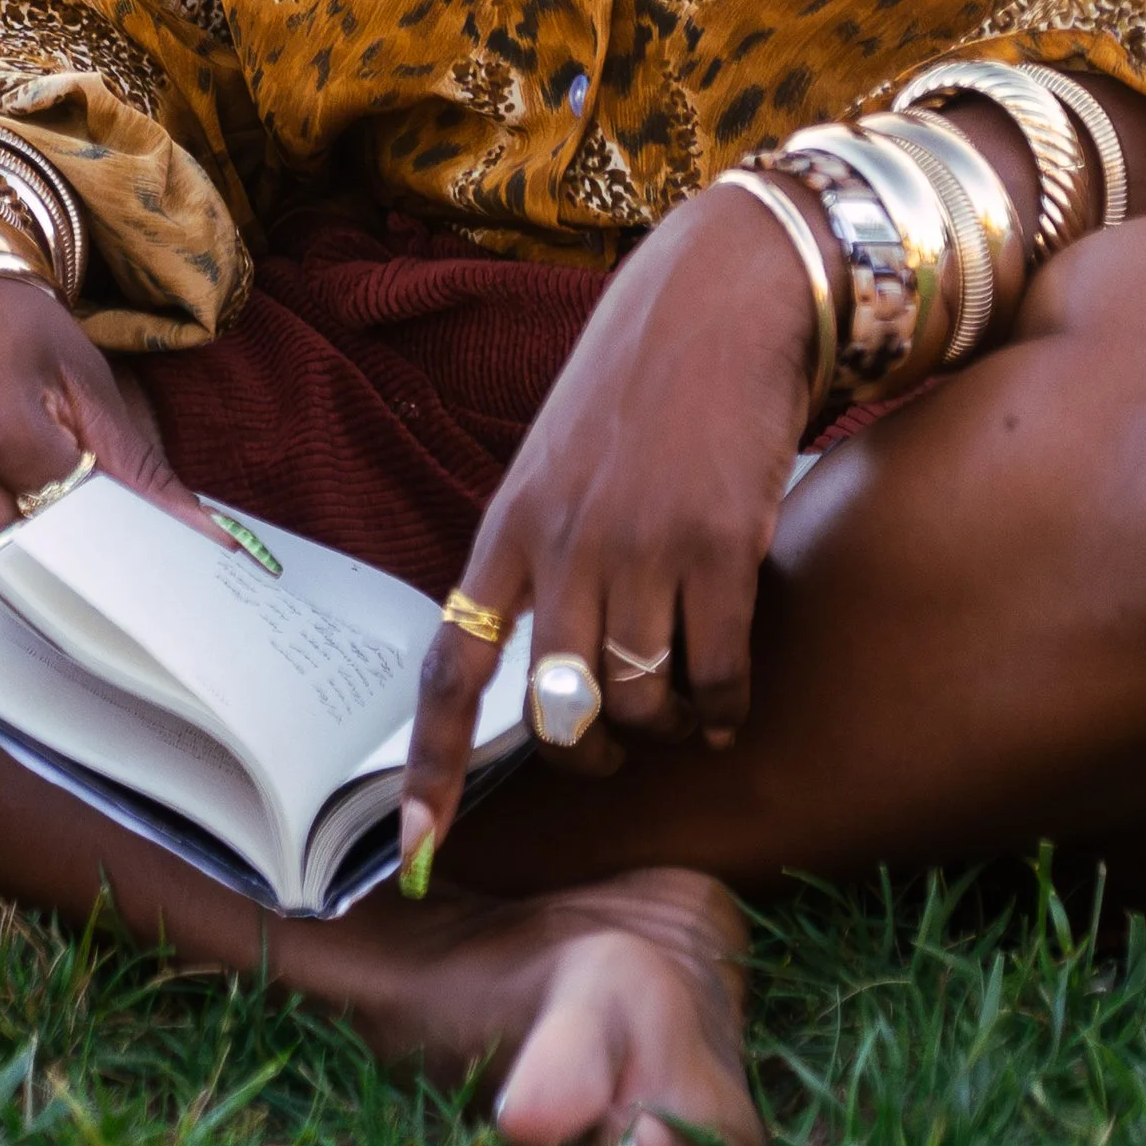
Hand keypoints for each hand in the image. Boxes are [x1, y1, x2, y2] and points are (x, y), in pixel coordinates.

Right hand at [0, 273, 221, 564]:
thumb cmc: (9, 322)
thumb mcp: (83, 378)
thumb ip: (139, 470)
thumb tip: (209, 539)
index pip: (73, 530)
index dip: (114, 543)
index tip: (143, 550)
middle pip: (26, 564)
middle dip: (69, 560)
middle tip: (99, 538)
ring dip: (24, 553)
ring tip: (47, 507)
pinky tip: (3, 499)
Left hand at [398, 180, 825, 874]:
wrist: (722, 293)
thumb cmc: (639, 378)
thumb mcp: (558, 455)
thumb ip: (542, 551)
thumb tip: (547, 667)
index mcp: (509, 524)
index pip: (453, 667)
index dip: (432, 768)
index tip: (417, 852)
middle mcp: (564, 545)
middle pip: (558, 714)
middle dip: (589, 752)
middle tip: (617, 741)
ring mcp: (641, 547)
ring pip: (641, 704)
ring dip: (665, 725)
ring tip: (686, 705)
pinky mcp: (718, 546)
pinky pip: (716, 675)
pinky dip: (723, 706)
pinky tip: (728, 700)